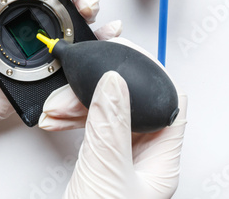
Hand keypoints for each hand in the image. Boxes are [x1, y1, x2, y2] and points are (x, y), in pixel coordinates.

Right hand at [39, 39, 187, 197]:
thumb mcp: (105, 172)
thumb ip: (110, 125)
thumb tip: (115, 83)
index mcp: (161, 161)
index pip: (170, 104)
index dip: (152, 76)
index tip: (127, 56)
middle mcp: (144, 158)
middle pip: (131, 105)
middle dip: (100, 91)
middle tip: (78, 83)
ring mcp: (120, 160)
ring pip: (106, 115)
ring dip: (79, 106)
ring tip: (58, 109)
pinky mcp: (99, 162)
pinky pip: (90, 130)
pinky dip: (73, 120)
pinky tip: (58, 119)